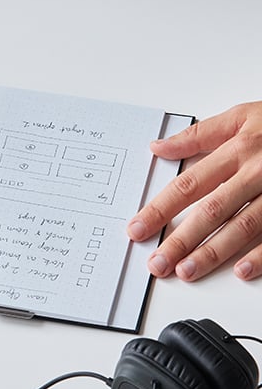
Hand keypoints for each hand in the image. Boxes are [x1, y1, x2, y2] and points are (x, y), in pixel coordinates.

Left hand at [127, 102, 261, 280]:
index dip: (160, 209)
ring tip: (187, 271)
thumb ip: (198, 135)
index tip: (138, 229)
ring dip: (214, 252)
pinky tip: (241, 271)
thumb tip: (158, 147)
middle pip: (211, 210)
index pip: (188, 185)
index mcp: (237, 150)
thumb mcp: (241, 117)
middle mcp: (256, 172)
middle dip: (180, 239)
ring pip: (243, 225)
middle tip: (157, 262)